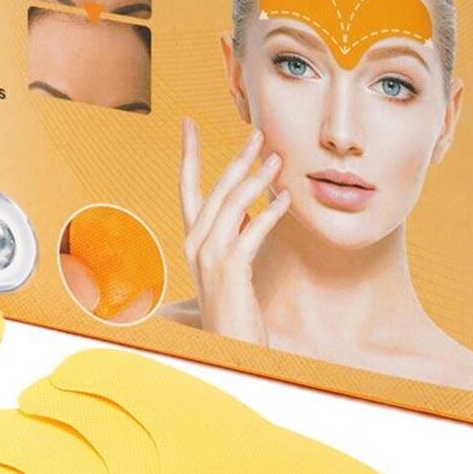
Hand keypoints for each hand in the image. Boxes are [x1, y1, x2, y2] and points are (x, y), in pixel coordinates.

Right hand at [178, 117, 290, 344]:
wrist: (230, 349)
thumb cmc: (234, 310)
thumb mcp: (230, 266)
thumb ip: (233, 236)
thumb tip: (248, 210)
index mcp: (191, 240)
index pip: (186, 187)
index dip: (187, 154)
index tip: (188, 124)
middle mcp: (194, 245)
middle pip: (215, 190)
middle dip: (236, 158)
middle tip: (258, 132)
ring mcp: (208, 258)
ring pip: (232, 206)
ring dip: (257, 179)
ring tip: (279, 160)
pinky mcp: (230, 271)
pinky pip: (251, 232)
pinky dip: (270, 213)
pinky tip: (286, 199)